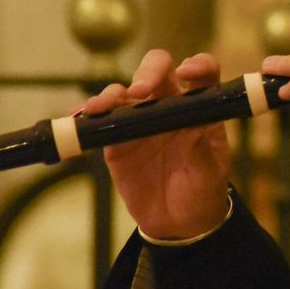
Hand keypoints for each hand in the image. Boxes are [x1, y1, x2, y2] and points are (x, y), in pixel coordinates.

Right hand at [84, 49, 232, 239]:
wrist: (178, 223)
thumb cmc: (203, 191)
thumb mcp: (211, 173)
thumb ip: (203, 150)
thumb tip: (196, 127)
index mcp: (198, 109)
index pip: (203, 74)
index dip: (197, 65)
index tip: (187, 73)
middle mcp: (169, 106)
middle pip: (157, 70)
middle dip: (147, 71)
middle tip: (139, 91)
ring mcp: (140, 120)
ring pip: (124, 93)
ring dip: (110, 94)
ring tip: (99, 107)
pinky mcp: (117, 140)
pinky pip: (100, 121)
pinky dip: (87, 116)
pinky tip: (78, 116)